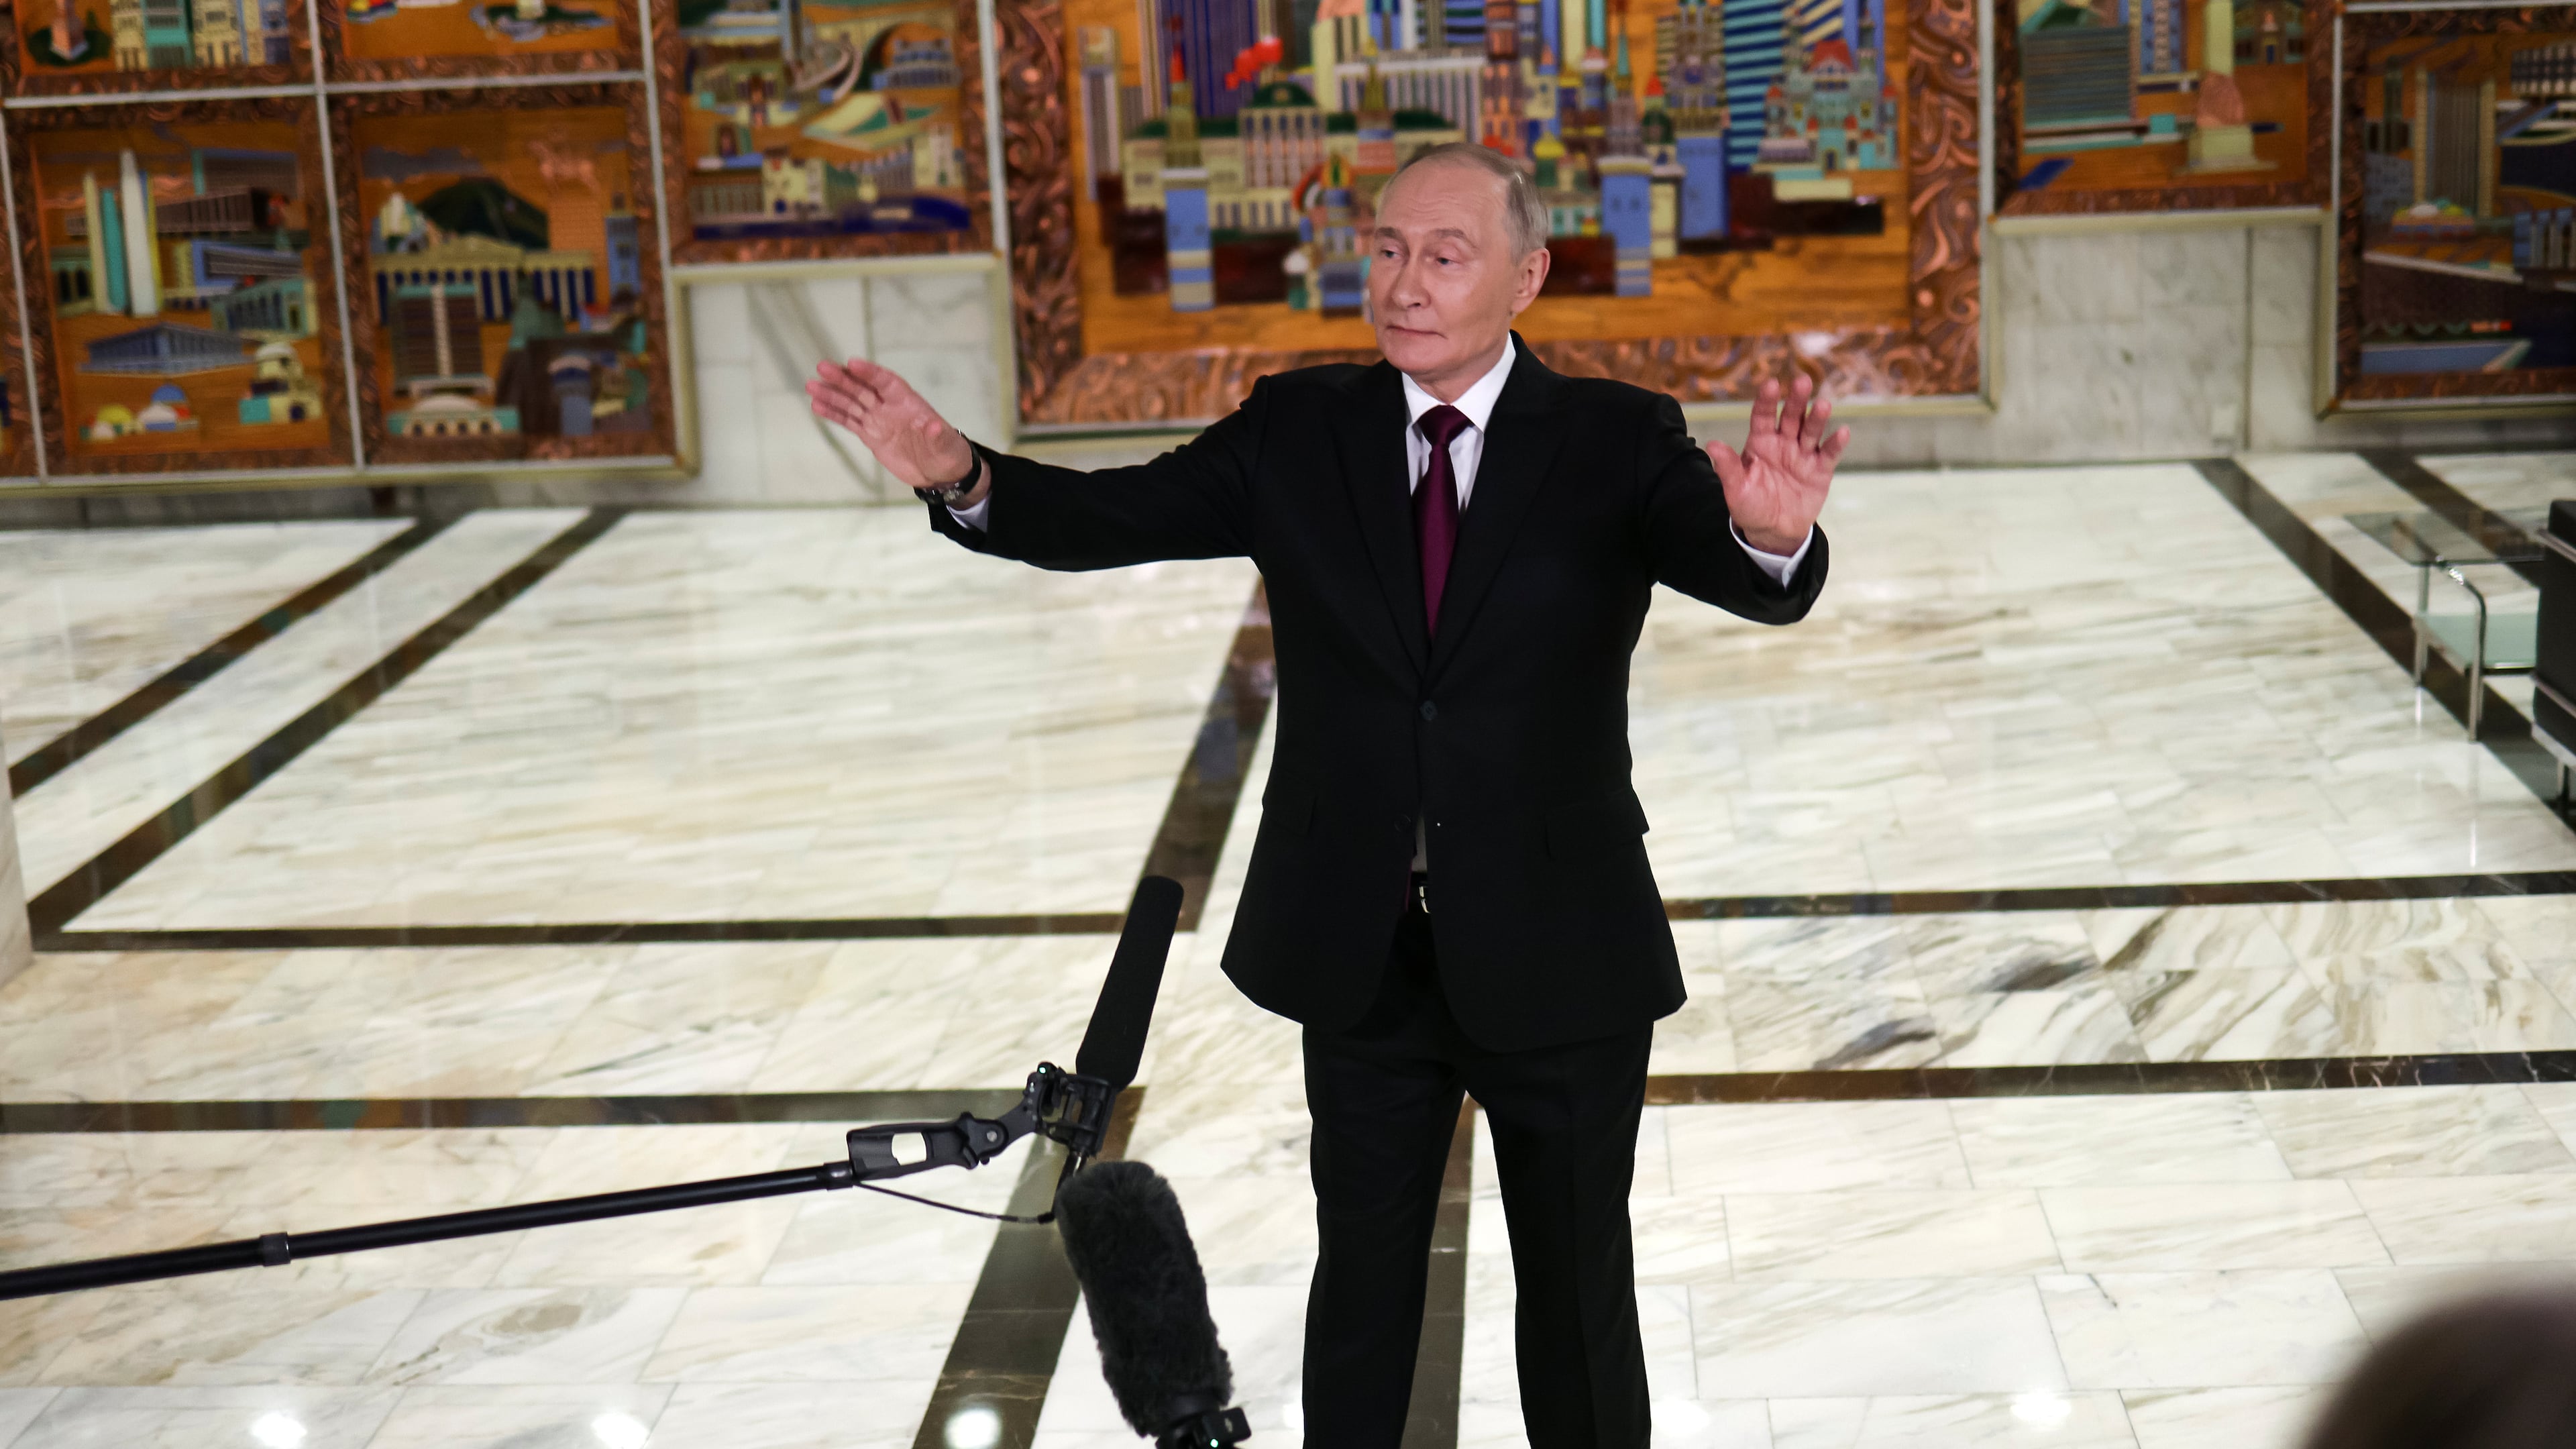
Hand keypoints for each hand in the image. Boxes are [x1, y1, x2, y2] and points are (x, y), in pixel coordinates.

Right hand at [806, 358, 978, 493]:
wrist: (940, 472)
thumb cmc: (947, 452)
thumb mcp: (946, 445)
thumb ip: (938, 436)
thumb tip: (935, 427)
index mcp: (907, 402)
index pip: (886, 382)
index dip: (870, 372)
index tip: (852, 363)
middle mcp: (889, 406)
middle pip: (863, 388)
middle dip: (843, 378)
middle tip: (822, 368)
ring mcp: (878, 420)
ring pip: (851, 403)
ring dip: (832, 394)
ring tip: (811, 385)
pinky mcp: (870, 434)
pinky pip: (849, 421)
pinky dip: (833, 414)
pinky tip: (816, 405)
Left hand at [1707, 374, 1845, 554]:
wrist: (1773, 531)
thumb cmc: (1750, 506)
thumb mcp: (1736, 489)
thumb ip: (1728, 467)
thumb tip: (1712, 445)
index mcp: (1760, 443)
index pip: (1762, 416)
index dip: (1766, 401)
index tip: (1771, 384)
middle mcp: (1783, 443)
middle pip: (1790, 417)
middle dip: (1796, 400)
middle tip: (1802, 381)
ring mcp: (1803, 455)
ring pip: (1811, 431)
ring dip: (1816, 418)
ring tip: (1822, 404)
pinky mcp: (1820, 470)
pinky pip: (1829, 454)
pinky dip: (1836, 443)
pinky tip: (1842, 432)